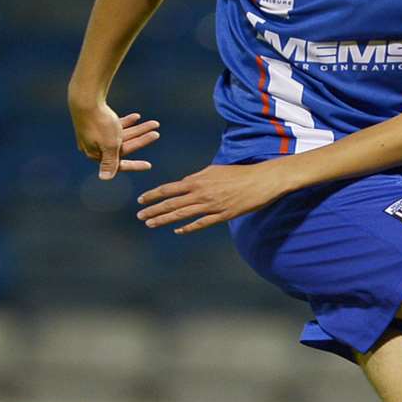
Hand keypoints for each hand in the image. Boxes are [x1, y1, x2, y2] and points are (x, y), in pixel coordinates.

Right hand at [70, 104, 159, 180]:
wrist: (85, 98)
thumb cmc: (100, 123)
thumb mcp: (109, 145)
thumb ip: (110, 161)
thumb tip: (104, 179)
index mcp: (95, 154)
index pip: (118, 163)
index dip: (135, 165)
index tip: (149, 166)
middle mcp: (94, 146)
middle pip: (123, 146)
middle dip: (141, 140)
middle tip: (157, 133)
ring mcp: (94, 133)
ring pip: (121, 134)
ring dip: (138, 129)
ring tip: (154, 123)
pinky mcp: (96, 121)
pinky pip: (114, 125)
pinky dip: (126, 122)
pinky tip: (137, 117)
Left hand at [137, 163, 293, 233]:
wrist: (262, 179)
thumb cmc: (239, 173)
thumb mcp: (215, 170)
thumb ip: (198, 178)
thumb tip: (185, 183)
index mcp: (198, 180)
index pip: (169, 188)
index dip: (153, 195)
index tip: (141, 200)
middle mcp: (201, 193)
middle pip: (171, 203)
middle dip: (153, 210)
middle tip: (139, 216)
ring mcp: (211, 205)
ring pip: (182, 214)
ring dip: (164, 220)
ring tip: (150, 224)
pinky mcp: (223, 215)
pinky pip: (201, 223)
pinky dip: (188, 228)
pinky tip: (178, 231)